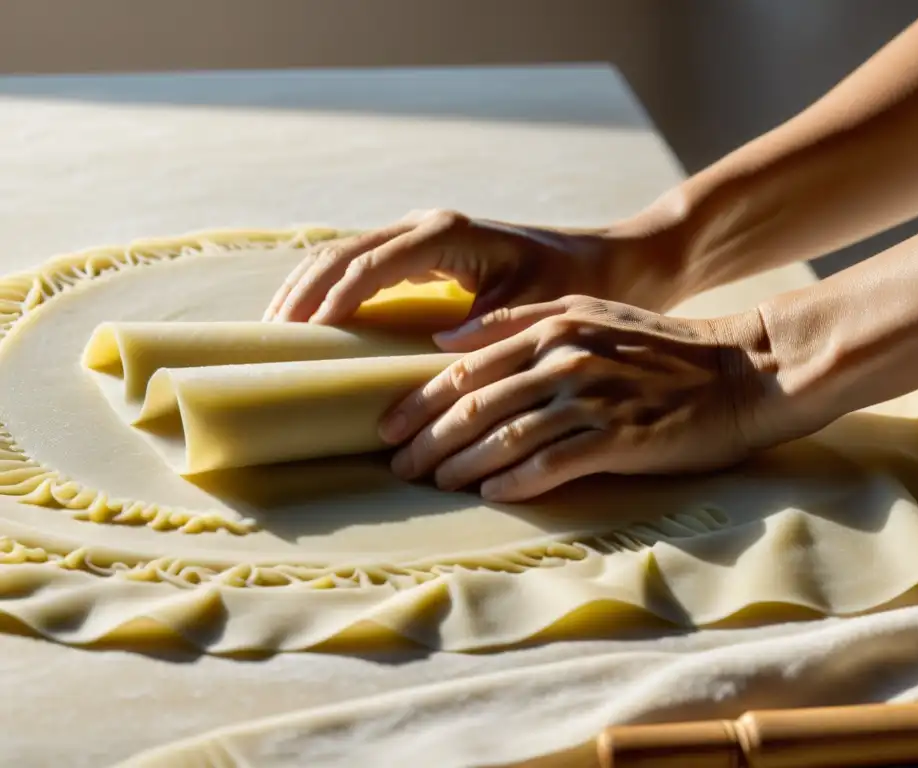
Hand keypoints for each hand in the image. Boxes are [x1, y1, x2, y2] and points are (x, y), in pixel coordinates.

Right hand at [263, 207, 682, 325]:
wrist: (606, 262)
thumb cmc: (573, 287)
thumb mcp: (529, 309)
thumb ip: (480, 329)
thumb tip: (429, 359)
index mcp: (445, 236)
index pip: (368, 267)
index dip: (330, 303)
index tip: (302, 340)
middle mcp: (426, 227)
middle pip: (342, 255)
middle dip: (302, 294)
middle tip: (269, 338)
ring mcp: (421, 235)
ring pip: (344, 254)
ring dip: (307, 288)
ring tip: (275, 329)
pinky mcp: (424, 250)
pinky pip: (361, 264)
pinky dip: (330, 287)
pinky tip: (313, 317)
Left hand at [377, 295, 777, 501]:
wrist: (742, 371)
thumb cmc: (659, 346)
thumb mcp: (587, 311)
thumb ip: (515, 321)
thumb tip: (444, 341)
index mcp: (551, 327)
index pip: (465, 370)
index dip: (419, 404)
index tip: (387, 429)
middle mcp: (565, 359)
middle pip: (476, 406)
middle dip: (428, 441)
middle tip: (398, 467)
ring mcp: (594, 398)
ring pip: (507, 437)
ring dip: (462, 466)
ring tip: (433, 485)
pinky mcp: (622, 436)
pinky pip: (554, 463)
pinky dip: (516, 481)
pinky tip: (491, 494)